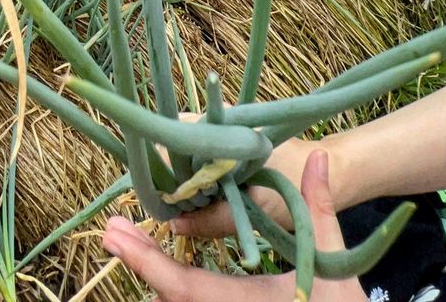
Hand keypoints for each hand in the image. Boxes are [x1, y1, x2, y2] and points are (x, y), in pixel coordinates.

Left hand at [103, 151, 365, 301]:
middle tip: (112, 230)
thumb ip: (319, 209)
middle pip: (169, 298)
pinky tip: (159, 264)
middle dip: (140, 263)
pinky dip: (171, 287)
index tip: (117, 235)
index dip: (146, 262)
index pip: (183, 287)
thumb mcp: (332, 263)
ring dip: (151, 273)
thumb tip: (321, 159)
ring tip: (127, 239)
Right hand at [173, 137, 324, 237]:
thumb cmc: (296, 181)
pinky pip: (198, 158)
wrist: (330, 167)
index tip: (163, 198)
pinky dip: (194, 178)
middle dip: (168, 175)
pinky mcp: (227, 142)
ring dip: (181, 179)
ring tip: (184, 208)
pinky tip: (197, 202)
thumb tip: (175, 225)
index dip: (161, 168)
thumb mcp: (256, 207)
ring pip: (183, 152)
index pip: (170, 137)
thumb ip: (214, 218)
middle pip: (172, 144)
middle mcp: (215, 119)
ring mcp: (221, 129)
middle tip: (173, 208)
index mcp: (220, 123)